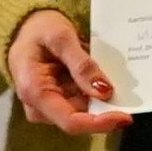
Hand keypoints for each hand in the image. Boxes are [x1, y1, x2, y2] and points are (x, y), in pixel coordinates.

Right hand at [5, 9, 131, 135]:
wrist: (26, 27)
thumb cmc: (38, 29)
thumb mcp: (61, 37)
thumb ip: (81, 64)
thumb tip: (105, 91)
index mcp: (35, 93)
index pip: (71, 121)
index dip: (100, 123)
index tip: (126, 117)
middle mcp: (40, 108)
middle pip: (81, 119)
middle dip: (105, 107)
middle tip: (126, 88)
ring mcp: (49, 108)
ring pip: (85, 112)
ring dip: (101, 97)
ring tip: (109, 73)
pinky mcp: (59, 103)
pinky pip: (83, 103)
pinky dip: (95, 91)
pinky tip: (100, 76)